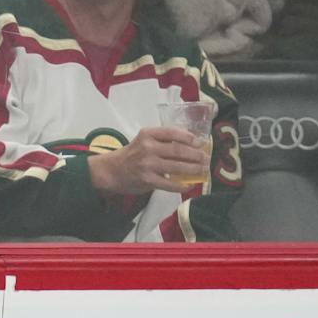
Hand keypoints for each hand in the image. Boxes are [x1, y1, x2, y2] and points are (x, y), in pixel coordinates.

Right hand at [88, 127, 209, 196]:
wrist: (112, 171)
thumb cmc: (132, 155)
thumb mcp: (144, 141)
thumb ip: (163, 140)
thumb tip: (191, 145)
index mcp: (147, 134)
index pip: (172, 132)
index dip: (189, 137)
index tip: (200, 142)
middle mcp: (147, 148)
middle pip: (178, 150)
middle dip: (196, 155)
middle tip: (206, 158)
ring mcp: (147, 165)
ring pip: (177, 166)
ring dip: (193, 169)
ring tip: (203, 170)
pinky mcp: (147, 180)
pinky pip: (169, 183)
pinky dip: (181, 185)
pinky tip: (189, 185)